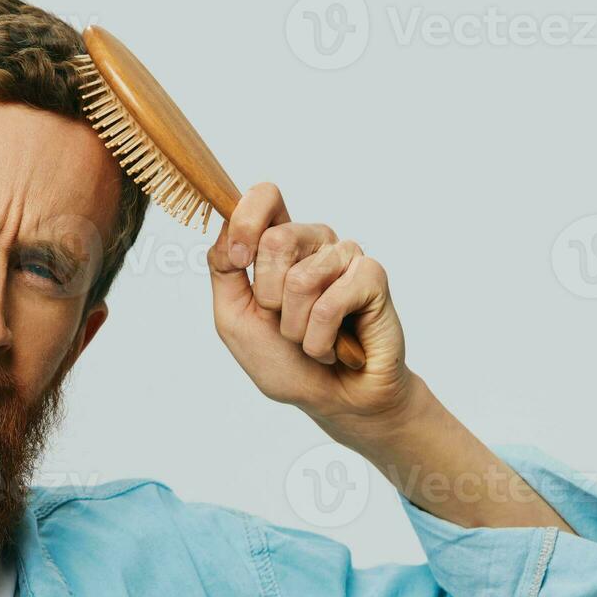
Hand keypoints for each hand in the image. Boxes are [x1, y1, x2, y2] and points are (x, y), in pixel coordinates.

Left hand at [207, 182, 415, 429]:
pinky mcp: (372, 278)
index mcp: (280, 244)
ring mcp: (346, 257)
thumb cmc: (284, 360)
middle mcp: (315, 242)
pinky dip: (320, 338)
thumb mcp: (234, 316)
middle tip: (286, 320)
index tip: (239, 258)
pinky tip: (334, 346)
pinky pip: (330, 302)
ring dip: (296, 326)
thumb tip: (227, 231)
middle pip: (275, 239)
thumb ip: (223, 270)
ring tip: (311, 337)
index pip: (266, 196)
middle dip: (269, 297)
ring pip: (300, 278)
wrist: (332, 400)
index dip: (247, 219)